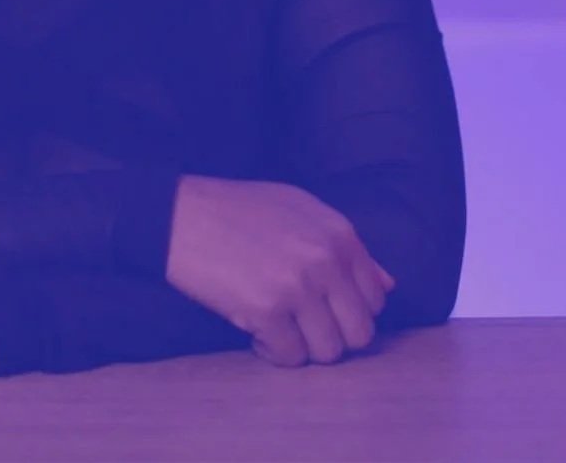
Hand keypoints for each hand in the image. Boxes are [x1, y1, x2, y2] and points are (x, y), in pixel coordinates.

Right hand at [165, 175, 396, 368]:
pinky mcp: (266, 311)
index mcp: (338, 233)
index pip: (375, 299)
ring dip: (304, 347)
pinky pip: (290, 357)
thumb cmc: (236, 209)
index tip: (322, 308)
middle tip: (300, 324)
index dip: (349, 311)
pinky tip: (255, 332)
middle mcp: (325, 260)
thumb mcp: (297, 208)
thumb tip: (386, 286)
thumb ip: (344, 245)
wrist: (179, 213)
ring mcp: (297, 287)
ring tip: (278, 326)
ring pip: (329, 352)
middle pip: (359, 333)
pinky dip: (274, 352)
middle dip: (331, 335)